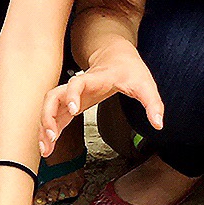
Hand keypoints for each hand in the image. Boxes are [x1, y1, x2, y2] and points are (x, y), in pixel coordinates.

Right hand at [39, 41, 162, 151]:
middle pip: (52, 97)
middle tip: (51, 136)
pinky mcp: (70, 105)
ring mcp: (71, 95)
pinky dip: (49, 131)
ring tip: (46, 150)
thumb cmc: (128, 68)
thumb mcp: (145, 84)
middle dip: (48, 116)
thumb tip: (159, 124)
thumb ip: (152, 103)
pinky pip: (54, 117)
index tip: (74, 110)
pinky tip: (48, 148)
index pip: (76, 84)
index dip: (73, 95)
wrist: (115, 54)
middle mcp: (77, 87)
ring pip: (49, 109)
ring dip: (44, 127)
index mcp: (93, 79)